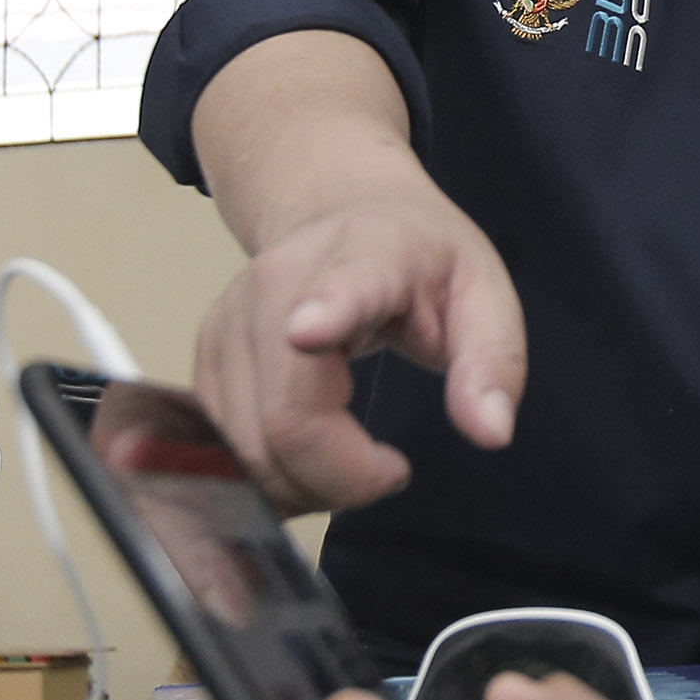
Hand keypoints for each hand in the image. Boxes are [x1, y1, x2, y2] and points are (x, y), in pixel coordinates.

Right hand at [191, 186, 525, 512]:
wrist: (345, 214)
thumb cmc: (418, 260)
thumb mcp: (484, 295)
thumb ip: (493, 364)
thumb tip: (490, 431)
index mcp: (367, 256)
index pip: (342, 285)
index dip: (326, 310)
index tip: (310, 330)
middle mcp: (279, 283)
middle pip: (287, 416)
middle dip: (343, 477)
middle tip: (389, 470)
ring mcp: (231, 321)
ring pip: (249, 448)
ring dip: (306, 485)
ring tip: (354, 459)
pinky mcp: (206, 357)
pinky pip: (226, 448)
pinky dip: (272, 476)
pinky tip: (311, 458)